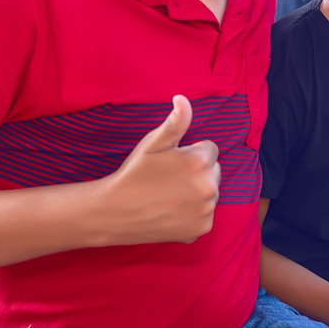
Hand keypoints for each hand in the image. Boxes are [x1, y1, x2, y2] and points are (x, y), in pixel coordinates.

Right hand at [100, 95, 221, 244]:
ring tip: (168, 195)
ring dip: (196, 192)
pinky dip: (192, 213)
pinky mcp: (201, 229)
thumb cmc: (134, 174)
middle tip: (169, 178)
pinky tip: (171, 211)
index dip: (189, 153)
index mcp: (200, 162)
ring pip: (209, 193)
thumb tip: (183, 98)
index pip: (210, 149)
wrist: (115, 212)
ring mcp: (206, 211)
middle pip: (213, 171)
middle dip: (196, 172)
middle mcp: (209, 187)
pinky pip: (205, 214)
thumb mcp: (153, 143)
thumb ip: (176, 121)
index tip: (171, 162)